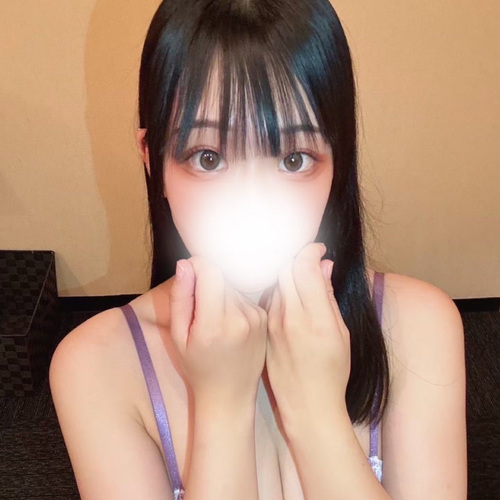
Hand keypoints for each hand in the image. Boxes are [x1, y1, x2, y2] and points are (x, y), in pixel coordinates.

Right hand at [168, 256, 267, 411]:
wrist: (230, 394)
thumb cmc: (198, 367)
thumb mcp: (179, 336)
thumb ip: (181, 297)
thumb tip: (185, 264)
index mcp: (214, 323)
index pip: (210, 271)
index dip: (196, 266)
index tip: (189, 277)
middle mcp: (240, 317)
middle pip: (221, 276)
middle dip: (206, 283)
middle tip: (199, 309)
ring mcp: (256, 317)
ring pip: (233, 286)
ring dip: (221, 294)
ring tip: (216, 320)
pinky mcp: (265, 317)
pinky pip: (244, 297)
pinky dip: (234, 303)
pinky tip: (230, 325)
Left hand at [262, 242, 350, 431]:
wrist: (307, 404)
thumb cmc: (332, 371)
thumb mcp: (341, 333)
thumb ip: (328, 297)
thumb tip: (324, 265)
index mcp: (316, 319)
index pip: (304, 267)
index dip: (311, 251)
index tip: (318, 250)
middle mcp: (290, 318)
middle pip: (284, 269)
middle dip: (296, 258)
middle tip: (308, 261)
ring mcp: (272, 324)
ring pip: (274, 282)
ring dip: (286, 274)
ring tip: (299, 278)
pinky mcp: (263, 330)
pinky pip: (268, 299)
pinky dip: (278, 290)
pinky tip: (288, 296)